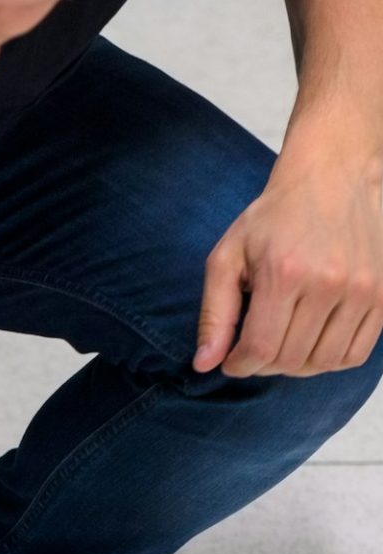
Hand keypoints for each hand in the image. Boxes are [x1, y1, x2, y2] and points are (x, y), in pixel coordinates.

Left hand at [194, 151, 382, 378]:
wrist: (334, 174)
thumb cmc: (275, 217)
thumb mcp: (229, 254)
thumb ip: (214, 313)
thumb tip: (204, 365)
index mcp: (285, 272)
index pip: (260, 350)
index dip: (241, 366)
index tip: (234, 361)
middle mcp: (328, 283)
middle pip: (291, 360)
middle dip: (266, 365)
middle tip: (258, 348)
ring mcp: (361, 289)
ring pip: (323, 363)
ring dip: (298, 366)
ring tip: (285, 344)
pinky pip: (355, 354)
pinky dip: (331, 359)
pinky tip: (314, 341)